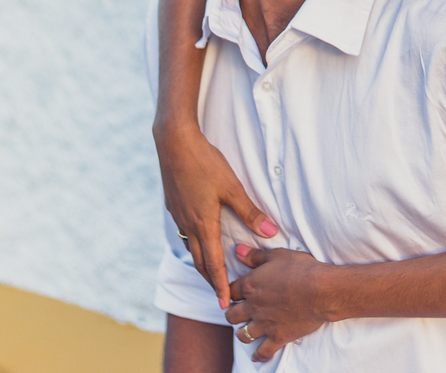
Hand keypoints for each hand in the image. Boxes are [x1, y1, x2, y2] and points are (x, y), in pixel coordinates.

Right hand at [154, 124, 277, 308]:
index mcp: (203, 224)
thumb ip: (251, 212)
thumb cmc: (204, 162)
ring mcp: (179, 215)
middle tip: (220, 296)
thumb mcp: (232, 187)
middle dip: (210, 280)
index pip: (213, 264)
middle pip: (199, 261)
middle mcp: (189, 224)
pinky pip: (185, 233)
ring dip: (201, 263)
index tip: (225, 303)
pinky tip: (201, 239)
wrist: (174, 142)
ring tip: (211, 273)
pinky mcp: (174, 206)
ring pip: (191, 247)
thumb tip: (271, 233)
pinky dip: (194, 244)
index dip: (220, 285)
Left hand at [225, 245, 328, 362]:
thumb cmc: (300, 269)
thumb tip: (238, 250)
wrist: (320, 290)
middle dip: (233, 313)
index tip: (235, 293)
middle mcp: (253, 307)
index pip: (230, 291)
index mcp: (250, 285)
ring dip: (242, 333)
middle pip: (232, 315)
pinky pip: (264, 351)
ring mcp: (264, 324)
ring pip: (243, 334)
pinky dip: (259, 355)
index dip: (230, 292)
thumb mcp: (277, 255)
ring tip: (245, 331)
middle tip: (238, 312)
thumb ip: (255, 255)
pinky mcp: (278, 336)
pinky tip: (257, 356)